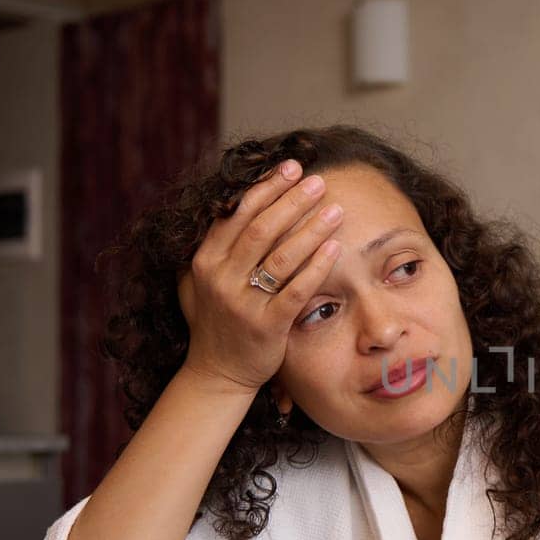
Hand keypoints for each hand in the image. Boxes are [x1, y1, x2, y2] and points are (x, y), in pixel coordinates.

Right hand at [176, 160, 343, 393]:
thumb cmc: (218, 321)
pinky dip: (317, 266)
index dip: (266, 187)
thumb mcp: (204, 280)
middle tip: (318, 181)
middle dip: (292, 200)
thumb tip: (238, 202)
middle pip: (261, 228)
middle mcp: (220, 278)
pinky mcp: (266, 325)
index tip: (291, 168)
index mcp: (204, 260)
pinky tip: (335, 247)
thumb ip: (218, 246)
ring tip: (335, 208)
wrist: (217, 372)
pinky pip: (296, 289)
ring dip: (311, 228)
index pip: (237, 213)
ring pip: (281, 255)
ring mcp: (242, 302)